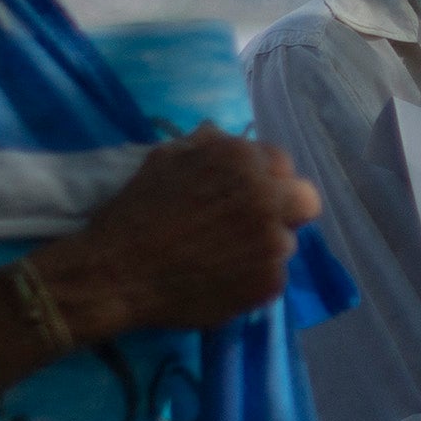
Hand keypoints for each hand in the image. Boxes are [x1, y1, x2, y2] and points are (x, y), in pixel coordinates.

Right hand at [56, 128, 316, 335]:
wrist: (116, 273)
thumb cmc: (134, 212)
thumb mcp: (165, 159)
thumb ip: (207, 146)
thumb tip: (225, 137)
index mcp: (243, 160)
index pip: (281, 164)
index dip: (264, 179)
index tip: (245, 195)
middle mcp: (268, 198)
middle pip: (305, 201)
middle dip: (285, 209)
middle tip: (253, 225)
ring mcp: (273, 244)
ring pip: (286, 242)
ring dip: (263, 247)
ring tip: (222, 258)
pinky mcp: (270, 283)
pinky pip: (272, 277)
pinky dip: (251, 279)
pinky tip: (219, 280)